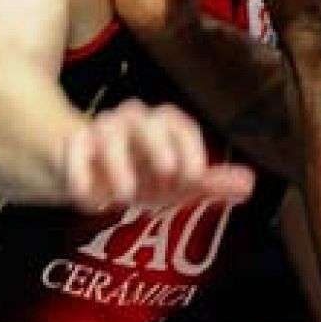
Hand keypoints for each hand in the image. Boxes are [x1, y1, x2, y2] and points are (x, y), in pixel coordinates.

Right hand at [63, 98, 255, 212]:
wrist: (86, 170)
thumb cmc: (138, 173)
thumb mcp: (172, 182)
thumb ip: (209, 183)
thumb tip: (249, 183)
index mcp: (157, 128)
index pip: (176, 123)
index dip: (188, 146)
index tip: (197, 175)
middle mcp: (128, 124)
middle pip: (141, 118)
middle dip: (156, 144)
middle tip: (169, 175)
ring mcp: (97, 134)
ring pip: (106, 133)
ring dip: (118, 163)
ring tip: (125, 197)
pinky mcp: (71, 149)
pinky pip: (72, 153)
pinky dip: (80, 176)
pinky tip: (91, 203)